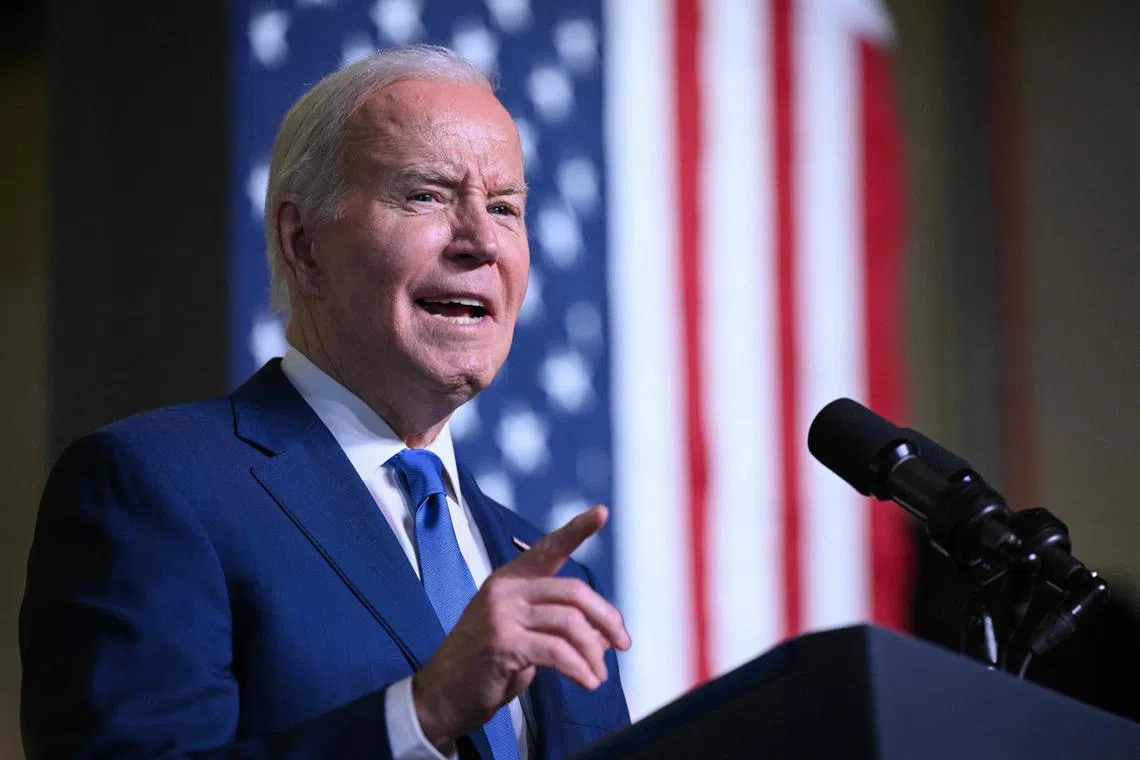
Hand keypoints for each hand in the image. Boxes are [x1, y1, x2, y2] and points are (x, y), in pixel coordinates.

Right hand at [412, 506, 630, 749]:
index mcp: (511, 579)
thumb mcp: (526, 638)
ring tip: (599, 676)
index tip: (602, 512)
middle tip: (623, 644)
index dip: (577, 530)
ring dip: (593, 652)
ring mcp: (501, 614)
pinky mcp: (502, 642)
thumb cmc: (485, 665)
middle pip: (573, 592)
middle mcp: (506, 589)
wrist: (442, 695)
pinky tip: (587, 682)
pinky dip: (579, 669)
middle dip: (606, 618)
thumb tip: (607, 634)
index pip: (548, 548)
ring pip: (569, 622)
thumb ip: (561, 627)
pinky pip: (557, 651)